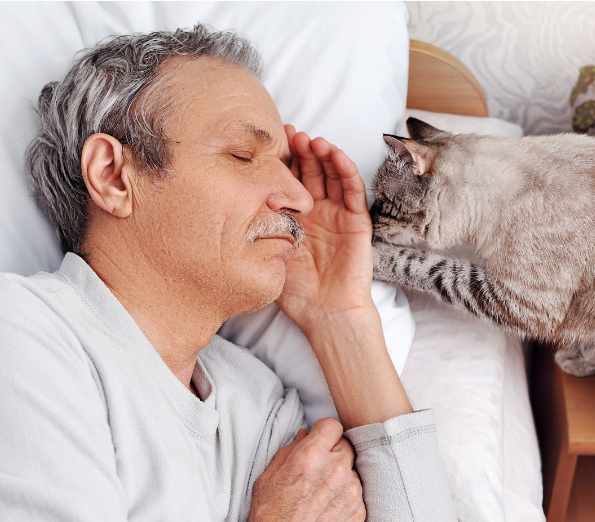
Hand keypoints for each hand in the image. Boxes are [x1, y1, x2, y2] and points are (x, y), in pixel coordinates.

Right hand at [215, 418, 365, 521]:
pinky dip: (347, 497)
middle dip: (333, 453)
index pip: (332, 426)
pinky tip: (329, 510)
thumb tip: (304, 437)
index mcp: (310, 458)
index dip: (323, 432)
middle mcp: (335, 471)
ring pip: (353, 470)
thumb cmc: (269, 519)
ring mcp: (351, 492)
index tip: (319, 441)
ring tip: (322, 495)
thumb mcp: (268, 478)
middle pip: (346, 446)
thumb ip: (289, 451)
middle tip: (318, 470)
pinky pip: (358, 493)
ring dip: (341, 476)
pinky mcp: (359, 512)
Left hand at [277, 126, 375, 334]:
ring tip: (313, 141)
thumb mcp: (271, 255)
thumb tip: (237, 202)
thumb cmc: (297, 292)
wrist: (326, 314)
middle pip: (311, 172)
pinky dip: (348, 172)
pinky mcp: (357, 222)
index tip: (270, 142)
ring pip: (333, 176)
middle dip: (302, 151)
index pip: (289, 180)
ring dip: (325, 155)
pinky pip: (354, 192)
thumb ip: (261, 229)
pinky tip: (338, 156)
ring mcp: (338, 215)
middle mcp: (318, 212)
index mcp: (296, 217)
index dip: (283, 161)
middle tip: (291, 134)